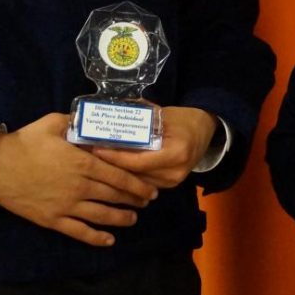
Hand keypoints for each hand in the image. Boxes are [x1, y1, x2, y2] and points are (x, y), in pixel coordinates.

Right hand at [0, 113, 157, 247]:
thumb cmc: (26, 142)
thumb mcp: (53, 123)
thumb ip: (76, 121)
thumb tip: (91, 117)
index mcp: (83, 162)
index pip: (119, 174)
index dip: (137, 182)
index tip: (150, 186)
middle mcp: (80, 186)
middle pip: (114, 195)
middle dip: (135, 199)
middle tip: (148, 201)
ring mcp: (67, 205)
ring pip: (102, 215)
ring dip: (121, 218)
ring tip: (134, 219)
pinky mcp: (53, 220)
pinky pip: (79, 232)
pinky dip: (96, 238)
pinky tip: (109, 241)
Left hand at [92, 106, 218, 188]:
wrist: (205, 130)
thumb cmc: (184, 119)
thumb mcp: (163, 113)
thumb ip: (140, 115)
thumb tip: (112, 110)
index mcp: (176, 153)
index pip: (137, 161)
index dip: (115, 157)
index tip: (96, 149)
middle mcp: (175, 172)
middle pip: (135, 174)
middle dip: (111, 165)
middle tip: (89, 155)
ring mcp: (173, 182)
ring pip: (137, 181)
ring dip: (117, 172)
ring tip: (96, 162)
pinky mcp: (169, 185)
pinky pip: (144, 182)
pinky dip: (128, 175)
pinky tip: (112, 168)